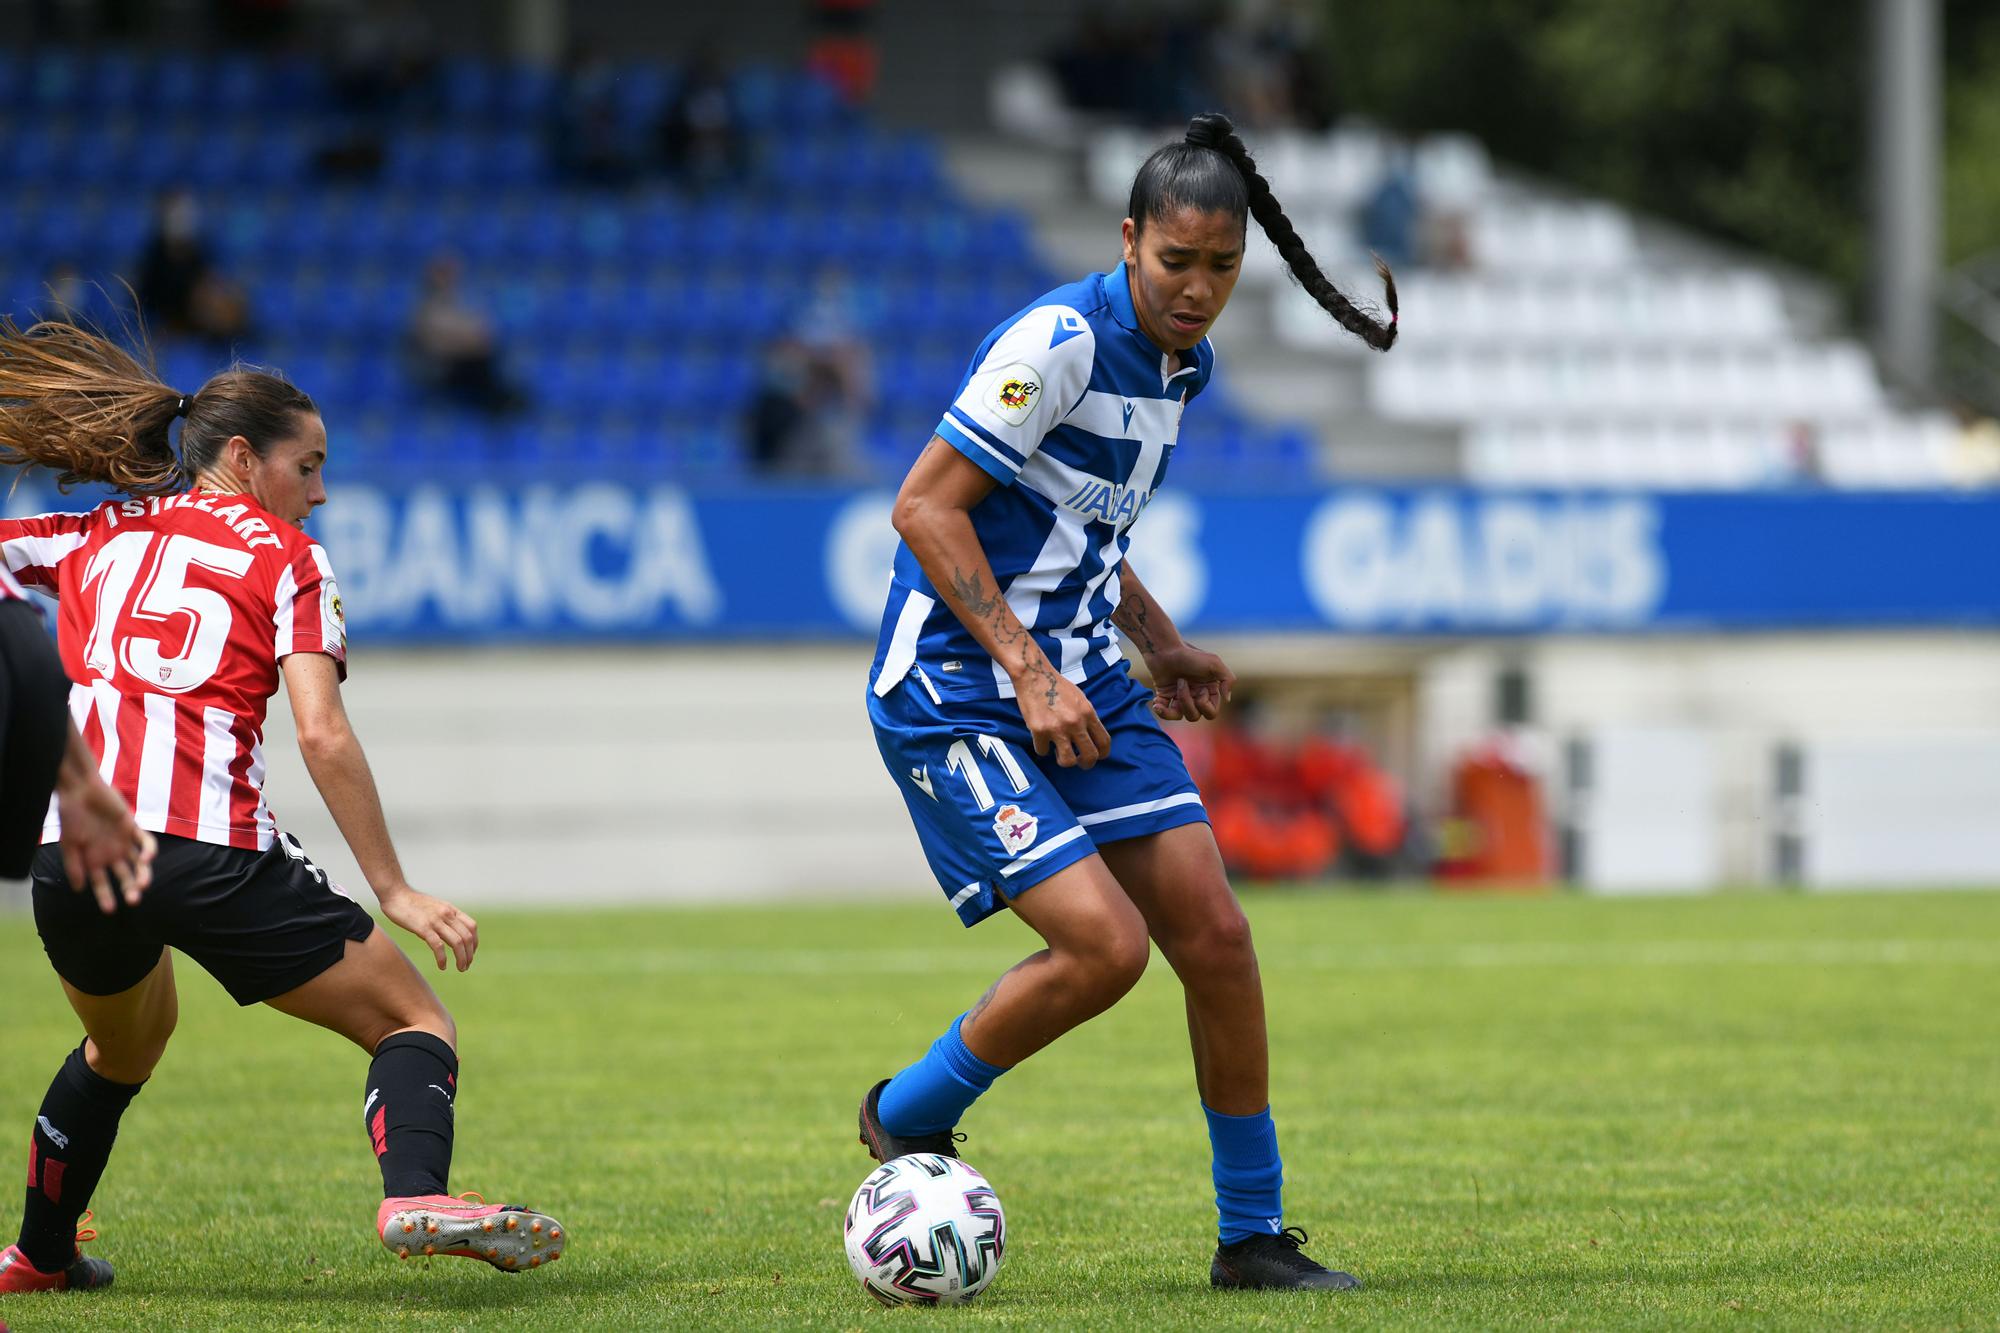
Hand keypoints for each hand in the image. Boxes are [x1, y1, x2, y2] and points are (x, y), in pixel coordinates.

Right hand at [56, 774, 154, 913]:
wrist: (80, 790)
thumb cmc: (71, 816)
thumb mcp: (69, 843)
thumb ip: (73, 865)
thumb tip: (78, 889)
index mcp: (93, 860)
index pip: (102, 884)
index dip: (106, 896)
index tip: (110, 909)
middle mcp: (110, 854)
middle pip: (125, 876)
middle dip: (130, 889)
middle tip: (134, 900)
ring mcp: (123, 842)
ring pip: (138, 862)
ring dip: (143, 873)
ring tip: (143, 884)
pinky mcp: (132, 828)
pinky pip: (145, 841)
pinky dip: (148, 850)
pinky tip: (147, 858)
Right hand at [380, 886, 478, 971]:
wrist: (395, 893)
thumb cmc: (412, 902)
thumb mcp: (434, 907)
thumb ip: (443, 918)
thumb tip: (448, 935)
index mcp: (450, 909)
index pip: (472, 927)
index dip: (474, 942)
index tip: (470, 954)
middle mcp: (446, 914)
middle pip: (467, 937)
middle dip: (469, 954)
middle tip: (466, 966)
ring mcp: (436, 920)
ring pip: (457, 942)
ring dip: (461, 958)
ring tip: (460, 968)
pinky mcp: (423, 927)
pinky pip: (438, 946)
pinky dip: (443, 959)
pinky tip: (442, 966)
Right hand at [1014, 661, 1112, 767]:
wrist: (1034, 675)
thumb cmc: (1057, 686)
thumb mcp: (1080, 698)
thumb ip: (1087, 717)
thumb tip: (1091, 735)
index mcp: (1088, 713)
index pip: (1104, 741)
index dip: (1103, 753)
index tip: (1097, 756)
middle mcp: (1075, 723)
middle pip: (1090, 756)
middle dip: (1086, 763)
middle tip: (1080, 762)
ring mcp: (1057, 728)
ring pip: (1067, 761)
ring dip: (1064, 760)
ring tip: (1059, 753)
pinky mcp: (1039, 731)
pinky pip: (1043, 751)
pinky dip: (1043, 748)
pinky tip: (1042, 740)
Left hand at [1144, 643, 1234, 721]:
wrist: (1165, 649)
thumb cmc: (1190, 655)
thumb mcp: (1215, 663)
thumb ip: (1228, 680)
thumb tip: (1227, 699)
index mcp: (1208, 690)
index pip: (1211, 712)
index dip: (1206, 705)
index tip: (1201, 689)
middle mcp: (1195, 695)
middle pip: (1195, 716)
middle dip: (1189, 703)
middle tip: (1183, 682)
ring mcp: (1179, 697)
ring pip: (1181, 716)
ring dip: (1179, 701)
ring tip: (1176, 682)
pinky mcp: (1165, 696)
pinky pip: (1165, 713)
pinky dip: (1162, 712)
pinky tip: (1158, 704)